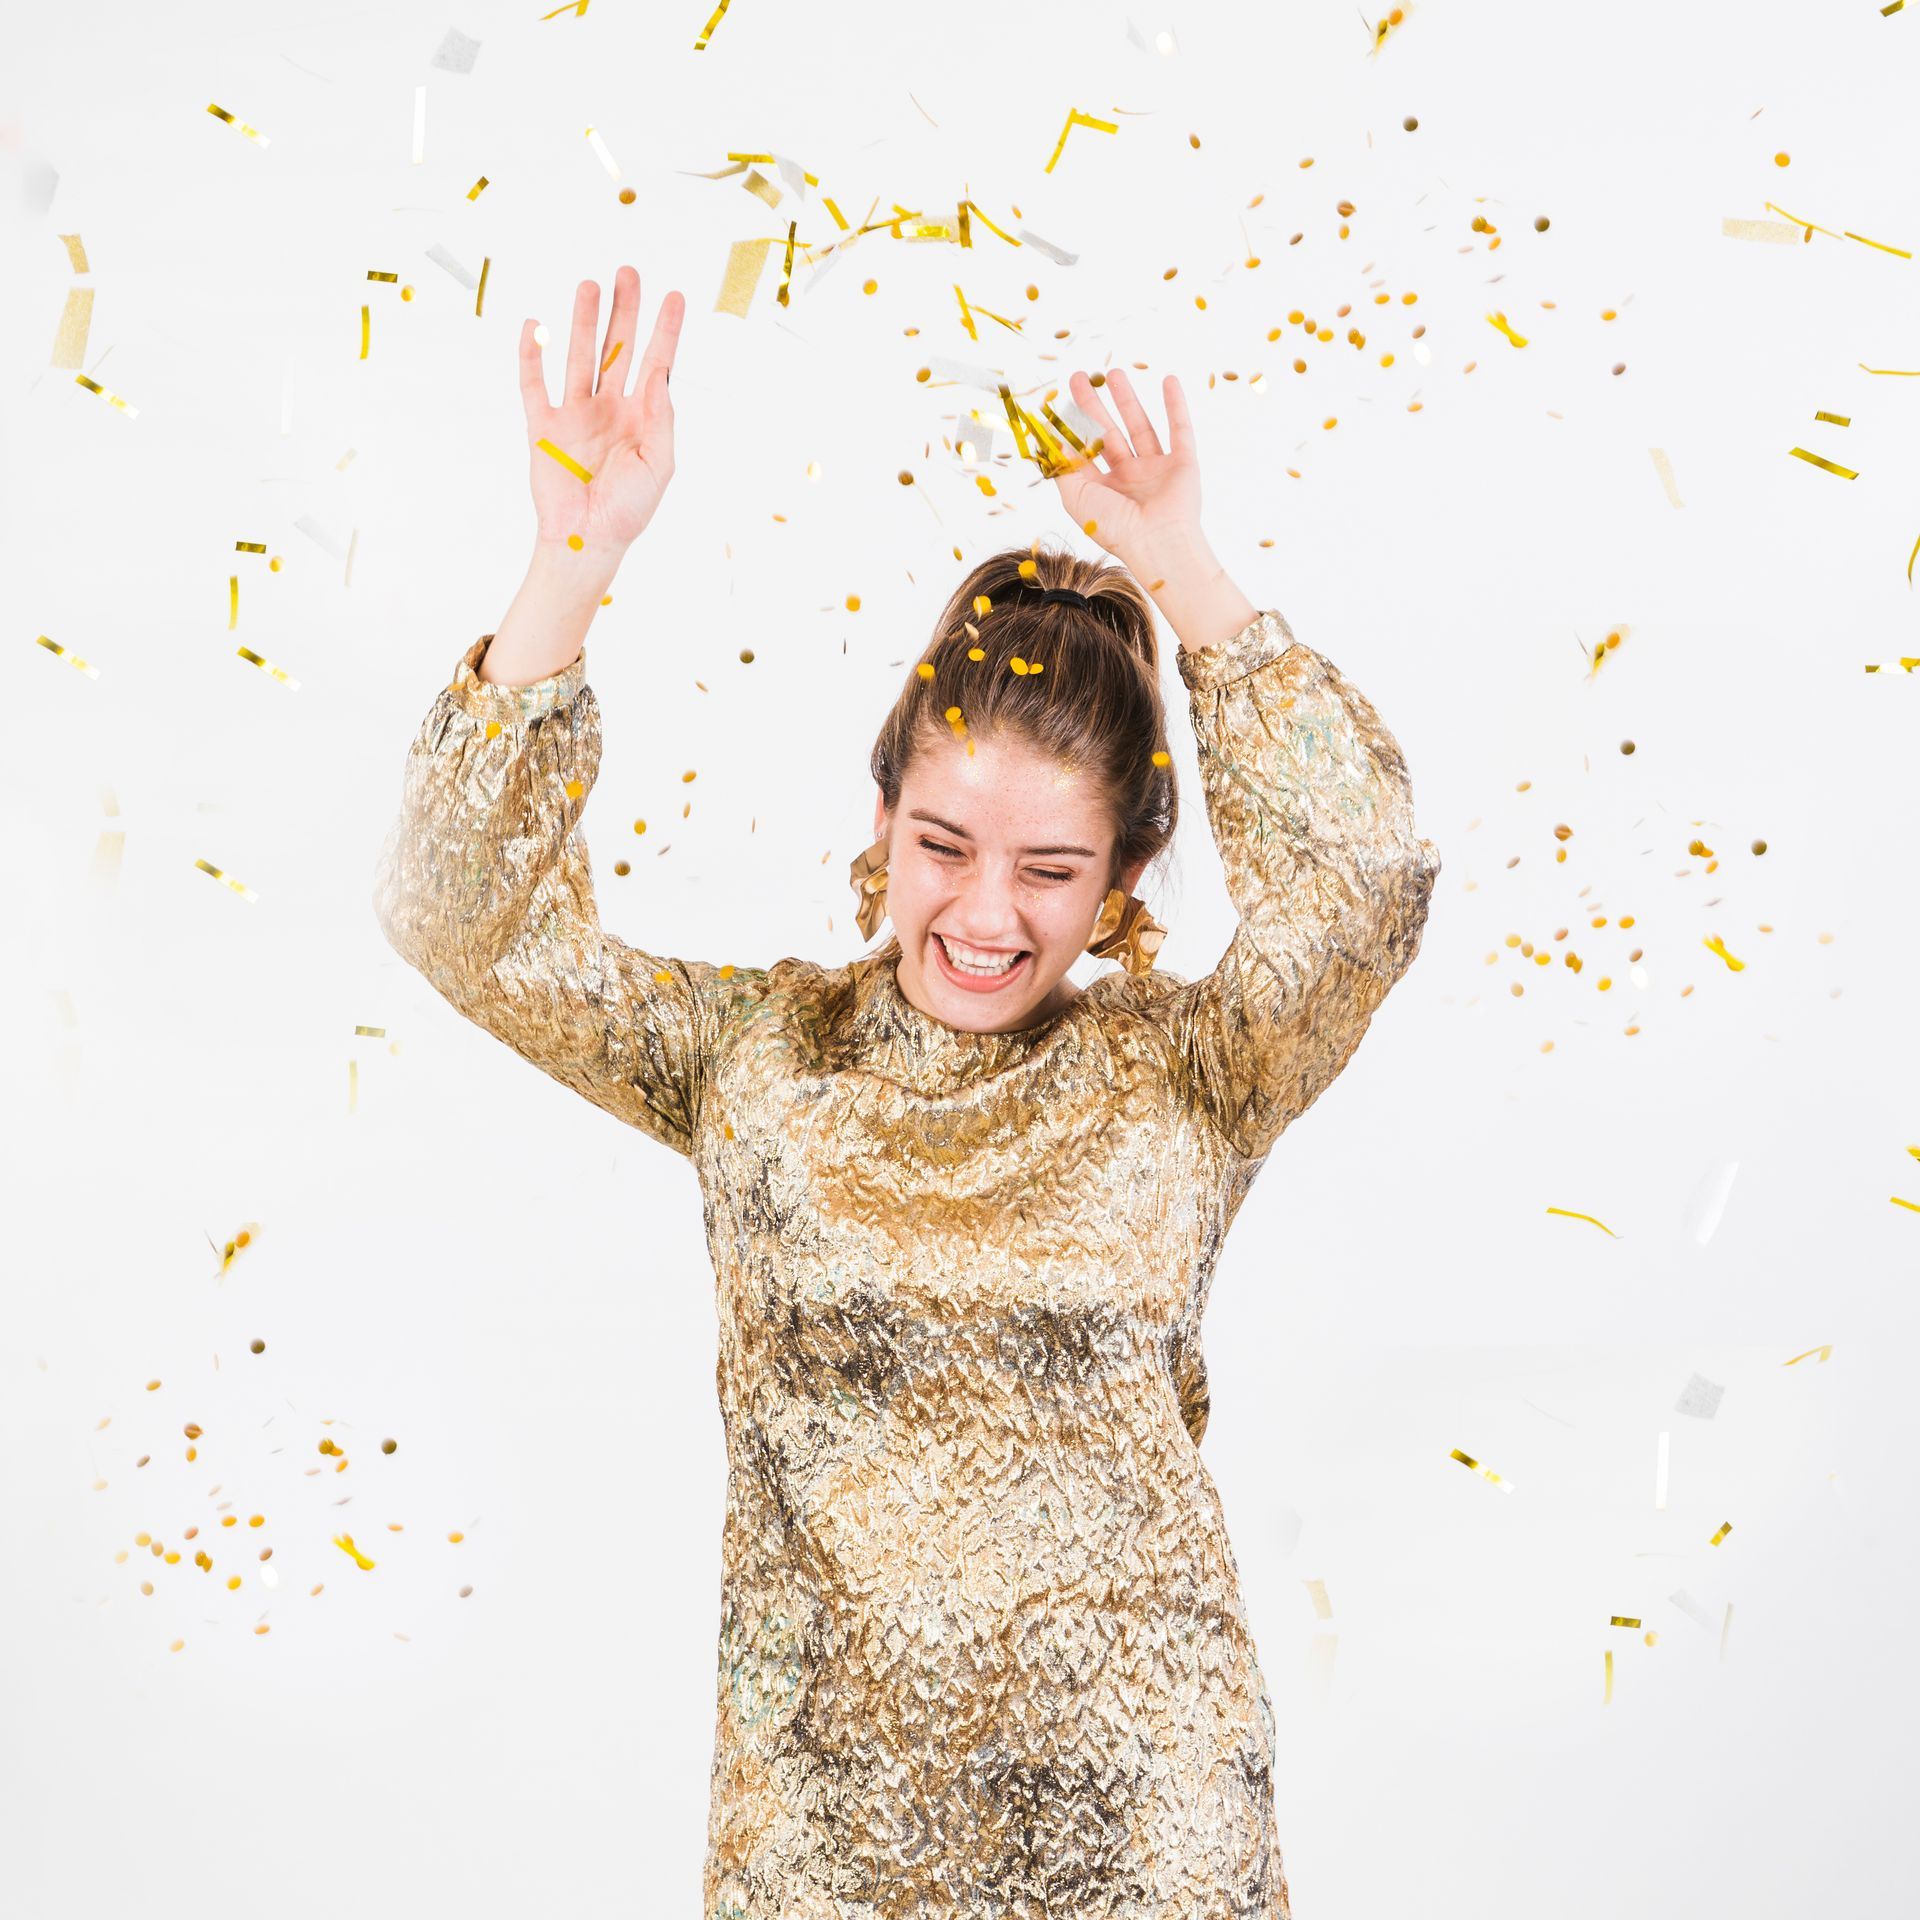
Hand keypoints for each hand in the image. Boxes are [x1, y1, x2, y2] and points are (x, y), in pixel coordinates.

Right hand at [518, 266, 682, 550]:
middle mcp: (609, 408)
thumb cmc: (630, 510)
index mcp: (641, 417)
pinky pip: (534, 384)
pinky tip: (533, 325)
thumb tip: (661, 375)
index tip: (675, 295)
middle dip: (624, 310)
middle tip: (629, 272)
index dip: (666, 330)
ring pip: (579, 355)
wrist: (588, 541)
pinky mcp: (542, 426)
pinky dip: (531, 355)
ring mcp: (575, 414)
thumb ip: (662, 419)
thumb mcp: (660, 465)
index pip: (656, 363)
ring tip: (589, 284)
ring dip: (584, 321)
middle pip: (618, 348)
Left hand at [1051, 369, 1202, 565]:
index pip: (1086, 451)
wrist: (1156, 542)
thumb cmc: (1114, 527)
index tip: (1058, 401)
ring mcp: (1157, 470)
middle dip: (1093, 405)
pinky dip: (1176, 405)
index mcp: (1105, 489)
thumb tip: (1051, 437)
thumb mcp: (1076, 496)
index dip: (1072, 426)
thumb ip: (1063, 465)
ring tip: (1113, 373)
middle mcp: (1130, 478)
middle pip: (1109, 432)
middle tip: (1080, 377)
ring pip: (1140, 426)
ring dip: (1127, 399)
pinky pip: (1180, 429)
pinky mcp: (1182, 464)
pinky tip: (1169, 381)